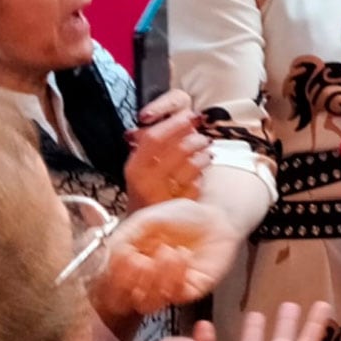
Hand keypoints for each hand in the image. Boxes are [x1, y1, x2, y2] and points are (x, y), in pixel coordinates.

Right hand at [92, 198, 243, 324]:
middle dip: (128, 283)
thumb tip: (107, 255)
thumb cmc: (181, 217)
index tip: (123, 255)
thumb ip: (125, 236)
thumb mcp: (147, 220)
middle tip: (139, 261)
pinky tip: (182, 255)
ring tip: (166, 252)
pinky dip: (175, 275)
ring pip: (147, 303)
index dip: (112, 275)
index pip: (109, 283)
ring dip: (154, 278)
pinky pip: (174, 295)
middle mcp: (143, 282)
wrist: (214, 218)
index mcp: (129, 265)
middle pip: (123, 301)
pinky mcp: (187, 292)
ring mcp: (164, 289)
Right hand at [126, 91, 211, 205]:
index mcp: (134, 166)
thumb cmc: (145, 188)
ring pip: (193, 164)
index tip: (189, 114)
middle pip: (178, 148)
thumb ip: (146, 141)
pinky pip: (199, 182)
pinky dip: (203, 171)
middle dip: (195, 137)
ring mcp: (164, 196)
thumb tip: (154, 117)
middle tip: (202, 133)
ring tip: (205, 148)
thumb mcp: (139, 164)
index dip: (174, 123)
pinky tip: (203, 166)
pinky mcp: (180, 206)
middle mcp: (146, 181)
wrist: (143, 226)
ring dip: (203, 152)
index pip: (154, 138)